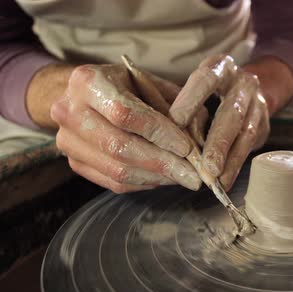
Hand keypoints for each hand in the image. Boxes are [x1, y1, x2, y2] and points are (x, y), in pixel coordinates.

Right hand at [50, 64, 201, 192]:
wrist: (86, 94)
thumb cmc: (127, 85)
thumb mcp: (152, 83)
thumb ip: (176, 105)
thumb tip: (198, 141)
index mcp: (88, 81)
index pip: (126, 114)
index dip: (159, 133)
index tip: (187, 147)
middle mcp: (69, 110)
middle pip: (119, 147)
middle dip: (162, 163)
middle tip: (193, 174)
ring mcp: (67, 140)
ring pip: (117, 170)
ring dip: (156, 177)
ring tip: (183, 177)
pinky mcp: (75, 163)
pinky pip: (113, 182)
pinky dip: (144, 183)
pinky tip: (164, 178)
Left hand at [169, 55, 271, 189]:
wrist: (247, 89)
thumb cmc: (208, 90)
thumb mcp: (194, 87)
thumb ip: (182, 105)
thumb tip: (163, 134)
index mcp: (221, 66)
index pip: (207, 79)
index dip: (192, 99)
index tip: (176, 122)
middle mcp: (243, 83)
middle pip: (231, 113)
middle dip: (217, 142)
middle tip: (205, 166)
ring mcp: (257, 104)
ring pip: (244, 133)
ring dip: (229, 159)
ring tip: (215, 180)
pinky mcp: (263, 124)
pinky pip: (250, 147)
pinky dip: (236, 165)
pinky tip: (225, 180)